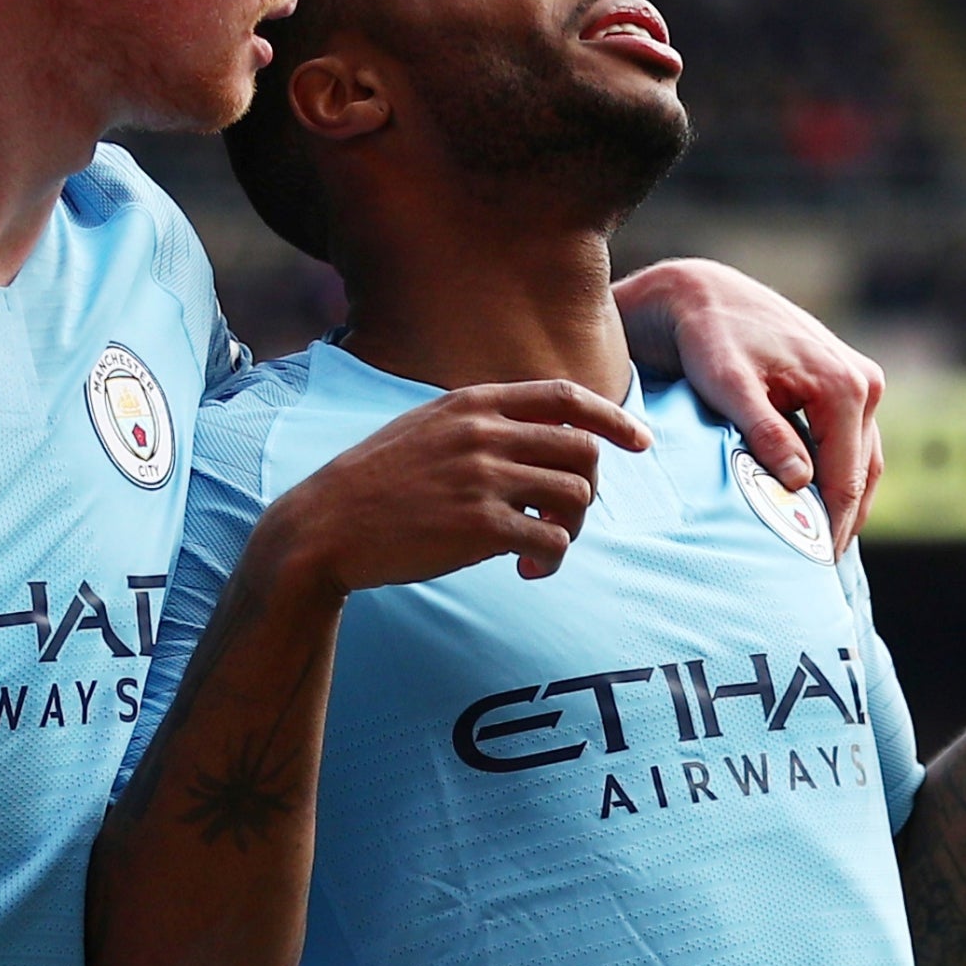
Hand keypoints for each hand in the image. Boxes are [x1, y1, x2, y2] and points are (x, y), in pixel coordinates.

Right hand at [258, 380, 651, 593]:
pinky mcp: (480, 527)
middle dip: (589, 488)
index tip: (640, 442)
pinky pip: (553, 539)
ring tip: (543, 549)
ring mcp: (483, 479)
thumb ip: (480, 422)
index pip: (566, 396)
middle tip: (563, 519)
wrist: (326, 526)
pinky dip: (552, 558)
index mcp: (474, 404)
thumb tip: (541, 433)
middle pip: (582, 450)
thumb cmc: (376, 482)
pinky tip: (526, 569)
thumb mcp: (427, 427)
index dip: (612, 418)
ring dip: (572, 529)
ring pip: (576, 496)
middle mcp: (484, 434)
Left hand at [614, 258, 884, 537]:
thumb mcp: (729, 386)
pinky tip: (814, 505)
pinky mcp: (843, 382)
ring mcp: (858, 380)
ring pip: (862, 460)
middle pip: (862, 473)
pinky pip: (850, 442)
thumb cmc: (708, 338)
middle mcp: (863, 381)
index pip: (846, 477)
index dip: (832, 525)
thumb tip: (802, 484)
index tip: (814, 564)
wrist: (701, 294)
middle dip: (842, 520)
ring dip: (844, 501)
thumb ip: (766, 433)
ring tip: (818, 544)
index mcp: (843, 385)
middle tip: (816, 567)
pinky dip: (837, 474)